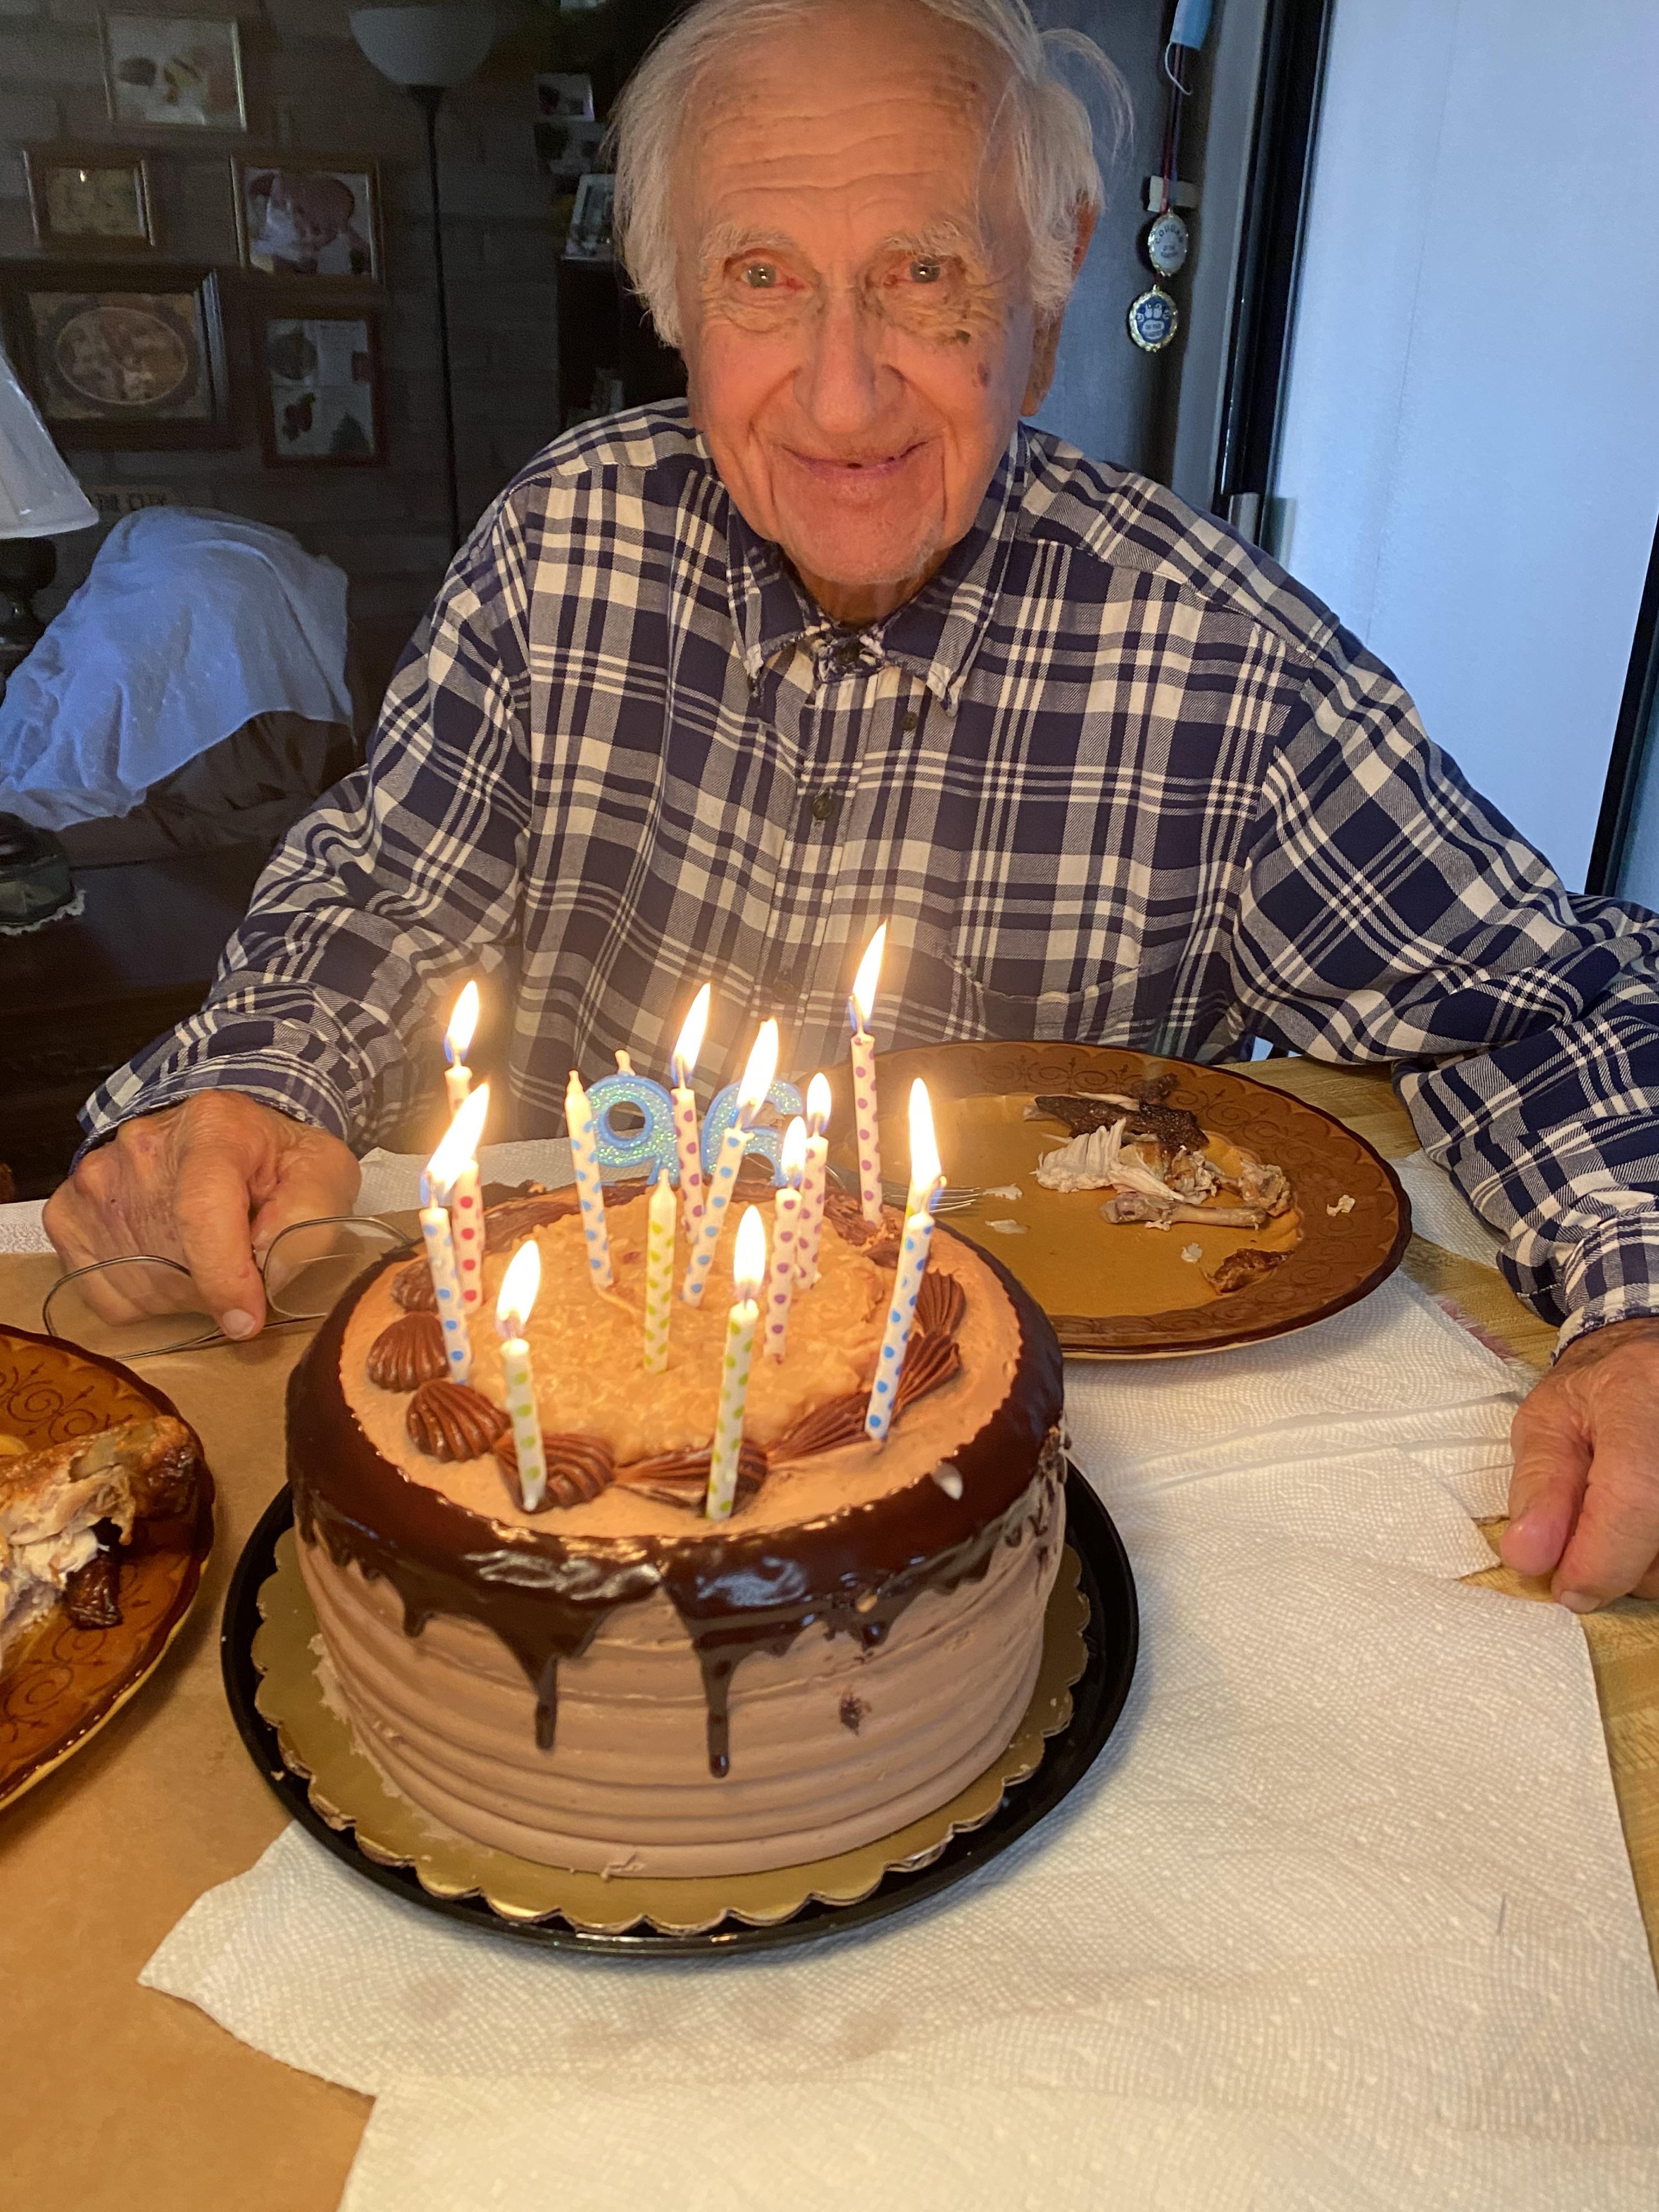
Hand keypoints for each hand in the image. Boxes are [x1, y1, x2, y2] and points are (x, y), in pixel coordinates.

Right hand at [44, 1092, 359, 1339]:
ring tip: (206, 1252)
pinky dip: (143, 1294)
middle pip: (175, 1256)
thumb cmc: (275, 1157)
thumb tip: (270, 1273)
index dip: (225, 1276)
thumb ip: (311, 1216)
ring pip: (140, 1280)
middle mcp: (141, 1147)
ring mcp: (97, 1180)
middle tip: (243, 1264)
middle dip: (217, 1284)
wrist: (221, 1133)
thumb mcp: (322, 1172)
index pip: (203, 1210)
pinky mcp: (68, 1213)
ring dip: (183, 1292)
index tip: (247, 1318)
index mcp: (213, 1127)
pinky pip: (104, 1290)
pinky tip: (169, 1259)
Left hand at [1501, 1317, 1658, 1607]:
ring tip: (1616, 1533)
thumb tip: (1529, 1556)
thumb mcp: (1546, 1422)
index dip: (1601, 1557)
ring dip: (1646, 1567)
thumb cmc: (1592, 1395)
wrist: (1648, 1366)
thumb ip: (1538, 1487)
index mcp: (1637, 1393)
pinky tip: (1642, 1534)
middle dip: (1619, 1566)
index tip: (1568, 1589)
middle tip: (1584, 1558)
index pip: (1633, 1493)